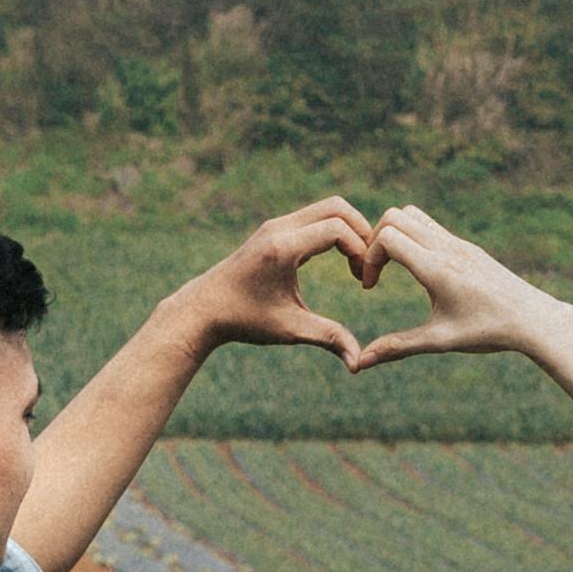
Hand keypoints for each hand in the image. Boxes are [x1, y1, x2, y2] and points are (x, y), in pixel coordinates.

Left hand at [173, 199, 381, 364]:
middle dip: (362, 232)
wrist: (204, 309)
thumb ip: (328, 338)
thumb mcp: (289, 329)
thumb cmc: (244, 320)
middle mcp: (280, 228)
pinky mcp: (276, 230)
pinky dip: (335, 231)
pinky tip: (341, 261)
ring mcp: (276, 225)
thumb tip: (358, 364)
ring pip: (327, 208)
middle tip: (368, 265)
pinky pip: (316, 218)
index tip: (363, 282)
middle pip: (337, 207)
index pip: (338, 229)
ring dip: (349, 231)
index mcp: (283, 247)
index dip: (361, 252)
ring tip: (357, 265)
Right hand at [346, 204, 564, 368]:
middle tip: (376, 272)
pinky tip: (418, 271)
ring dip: (394, 235)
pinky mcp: (467, 247)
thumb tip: (360, 363)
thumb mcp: (440, 340)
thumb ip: (398, 347)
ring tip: (393, 268)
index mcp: (437, 268)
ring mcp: (459, 243)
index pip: (387, 237)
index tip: (371, 286)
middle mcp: (447, 248)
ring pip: (413, 215)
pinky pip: (431, 226)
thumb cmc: (488, 331)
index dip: (369, 258)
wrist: (534, 319)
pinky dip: (413, 238)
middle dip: (374, 240)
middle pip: (395, 216)